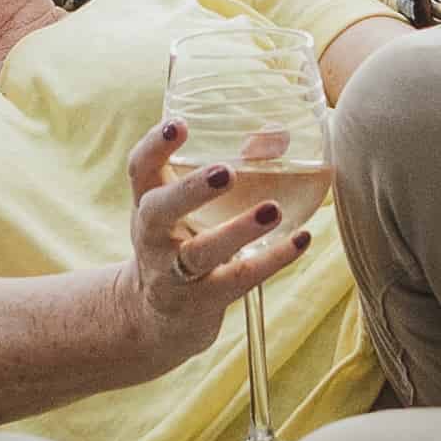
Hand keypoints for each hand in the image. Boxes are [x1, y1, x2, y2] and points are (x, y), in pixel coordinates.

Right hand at [119, 118, 316, 357]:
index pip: (140, 170)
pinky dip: (273, 260)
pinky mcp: (203, 300)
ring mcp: (174, 273)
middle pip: (159, 211)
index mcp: (147, 204)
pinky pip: (239, 279)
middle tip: (225, 172)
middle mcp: (153, 238)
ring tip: (272, 209)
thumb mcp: (185, 208)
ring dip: (237, 230)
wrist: (157, 315)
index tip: (179, 124)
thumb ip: (228, 169)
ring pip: (200, 253)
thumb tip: (277, 135)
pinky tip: (301, 239)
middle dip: (190, 190)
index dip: (154, 146)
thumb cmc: (180, 241)